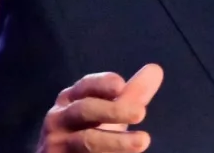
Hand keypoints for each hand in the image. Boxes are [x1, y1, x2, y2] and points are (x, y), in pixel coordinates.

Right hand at [37, 63, 163, 151]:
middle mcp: (60, 118)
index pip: (86, 85)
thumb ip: (132, 94)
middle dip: (113, 110)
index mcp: (72, 99)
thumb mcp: (110, 112)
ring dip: (115, 141)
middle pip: (84, 110)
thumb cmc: (89, 131)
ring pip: (85, 141)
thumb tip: (156, 70)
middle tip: (141, 113)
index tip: (121, 85)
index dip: (102, 84)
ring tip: (142, 141)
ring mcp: (57, 143)